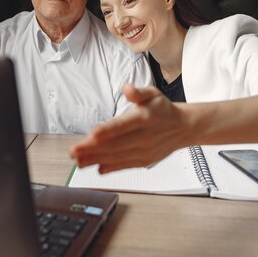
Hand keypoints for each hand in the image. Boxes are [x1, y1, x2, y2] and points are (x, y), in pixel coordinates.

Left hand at [70, 84, 193, 173]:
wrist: (183, 128)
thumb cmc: (163, 110)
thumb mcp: (154, 94)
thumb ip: (139, 92)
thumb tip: (127, 89)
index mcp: (144, 118)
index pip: (122, 126)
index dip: (106, 131)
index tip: (92, 135)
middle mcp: (144, 137)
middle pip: (115, 144)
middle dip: (92, 149)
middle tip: (73, 152)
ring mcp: (144, 151)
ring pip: (116, 157)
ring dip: (95, 160)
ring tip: (78, 161)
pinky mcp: (144, 161)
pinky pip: (124, 165)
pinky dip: (110, 167)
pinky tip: (96, 167)